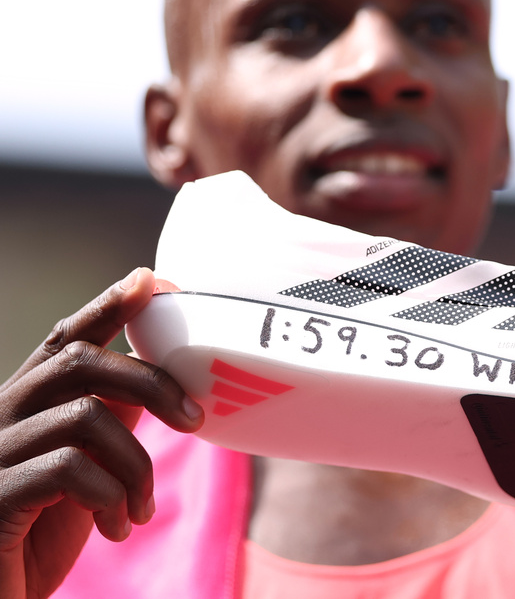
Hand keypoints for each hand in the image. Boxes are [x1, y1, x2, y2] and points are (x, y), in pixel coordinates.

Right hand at [0, 268, 203, 598]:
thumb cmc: (36, 533)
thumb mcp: (82, 469)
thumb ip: (107, 423)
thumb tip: (158, 383)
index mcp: (25, 405)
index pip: (65, 339)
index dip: (109, 306)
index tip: (154, 282)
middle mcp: (0, 416)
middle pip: (81, 362)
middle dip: (152, 382)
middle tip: (195, 419)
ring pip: (85, 416)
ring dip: (136, 465)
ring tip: (142, 508)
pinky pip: (67, 468)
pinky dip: (111, 496)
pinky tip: (117, 526)